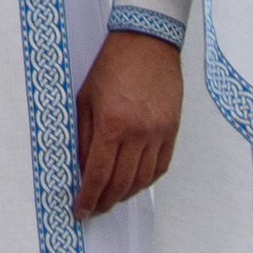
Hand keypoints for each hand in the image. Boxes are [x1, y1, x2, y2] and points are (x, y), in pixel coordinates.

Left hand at [73, 31, 182, 219]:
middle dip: (105, 202)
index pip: (98, 175)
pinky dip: (146, 180)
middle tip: (94, 209)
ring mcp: (158, 133)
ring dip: (125, 194)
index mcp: (111, 125)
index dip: (88, 198)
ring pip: (142, 180)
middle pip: (121, 183)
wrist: (147, 42)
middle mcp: (137, 134)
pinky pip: (160, 166)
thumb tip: (81, 168)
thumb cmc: (111, 66)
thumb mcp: (85, 99)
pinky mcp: (172, 130)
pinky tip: (134, 183)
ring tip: (112, 198)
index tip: (80, 211)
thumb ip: (83, 136)